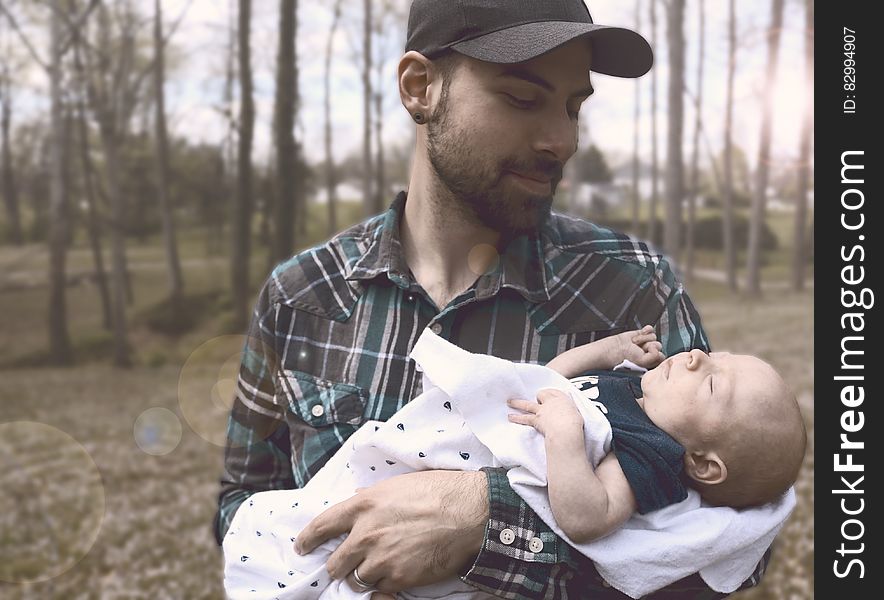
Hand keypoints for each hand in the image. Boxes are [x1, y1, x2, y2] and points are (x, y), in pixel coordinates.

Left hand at [294, 470, 487, 594]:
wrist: (467, 513)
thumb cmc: (438, 491)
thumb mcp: (397, 486)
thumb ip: (373, 499)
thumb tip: (361, 502)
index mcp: (363, 505)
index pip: (323, 525)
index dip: (308, 539)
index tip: (303, 547)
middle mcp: (366, 534)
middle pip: (336, 563)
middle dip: (339, 566)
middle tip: (346, 565)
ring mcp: (380, 559)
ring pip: (355, 580)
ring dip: (362, 577)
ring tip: (376, 570)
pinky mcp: (398, 578)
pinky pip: (379, 591)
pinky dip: (383, 588)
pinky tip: (393, 579)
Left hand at [507, 388, 583, 439]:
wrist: (566, 429)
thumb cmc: (574, 423)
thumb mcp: (576, 413)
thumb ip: (570, 412)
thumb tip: (570, 415)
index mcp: (562, 399)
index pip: (553, 392)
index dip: (550, 394)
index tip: (549, 395)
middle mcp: (550, 402)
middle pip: (541, 395)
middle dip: (538, 396)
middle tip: (536, 398)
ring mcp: (542, 411)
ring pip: (527, 405)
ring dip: (517, 403)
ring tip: (510, 402)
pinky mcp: (536, 420)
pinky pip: (525, 418)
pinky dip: (517, 418)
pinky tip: (510, 417)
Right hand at [609, 325, 664, 368]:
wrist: (615, 349)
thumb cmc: (627, 358)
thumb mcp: (643, 361)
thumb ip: (655, 356)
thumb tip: (656, 347)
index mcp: (651, 361)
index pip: (662, 356)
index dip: (655, 354)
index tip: (645, 354)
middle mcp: (650, 352)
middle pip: (658, 345)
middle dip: (648, 346)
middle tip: (638, 349)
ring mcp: (646, 342)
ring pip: (653, 337)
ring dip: (642, 339)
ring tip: (634, 343)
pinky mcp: (642, 333)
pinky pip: (650, 329)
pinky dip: (646, 330)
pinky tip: (638, 335)